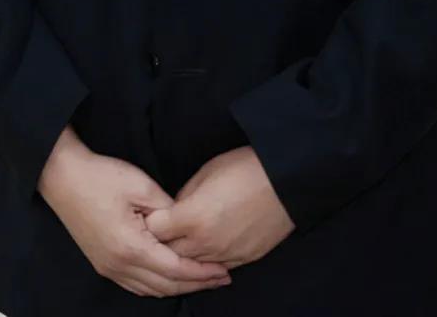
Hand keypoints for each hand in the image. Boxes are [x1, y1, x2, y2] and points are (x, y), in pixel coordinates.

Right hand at [37, 127, 232, 298]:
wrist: (63, 177)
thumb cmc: (101, 177)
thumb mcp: (141, 186)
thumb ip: (169, 210)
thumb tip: (187, 225)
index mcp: (131, 247)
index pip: (176, 269)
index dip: (202, 272)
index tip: (223, 271)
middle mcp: (119, 265)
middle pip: (165, 285)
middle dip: (195, 283)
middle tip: (221, 278)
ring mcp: (108, 268)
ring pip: (150, 290)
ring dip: (177, 287)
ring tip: (201, 279)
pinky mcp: (102, 263)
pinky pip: (135, 285)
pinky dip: (157, 286)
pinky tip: (170, 279)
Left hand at [144, 146, 294, 269]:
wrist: (286, 180)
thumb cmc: (246, 168)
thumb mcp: (206, 172)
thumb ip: (184, 195)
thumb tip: (175, 210)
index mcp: (192, 217)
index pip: (154, 230)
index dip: (150, 221)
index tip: (151, 215)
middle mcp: (205, 242)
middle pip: (170, 253)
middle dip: (163, 242)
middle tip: (164, 229)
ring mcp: (225, 254)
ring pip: (192, 266)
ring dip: (186, 253)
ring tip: (186, 238)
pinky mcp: (243, 259)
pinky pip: (216, 267)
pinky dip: (208, 260)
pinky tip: (209, 247)